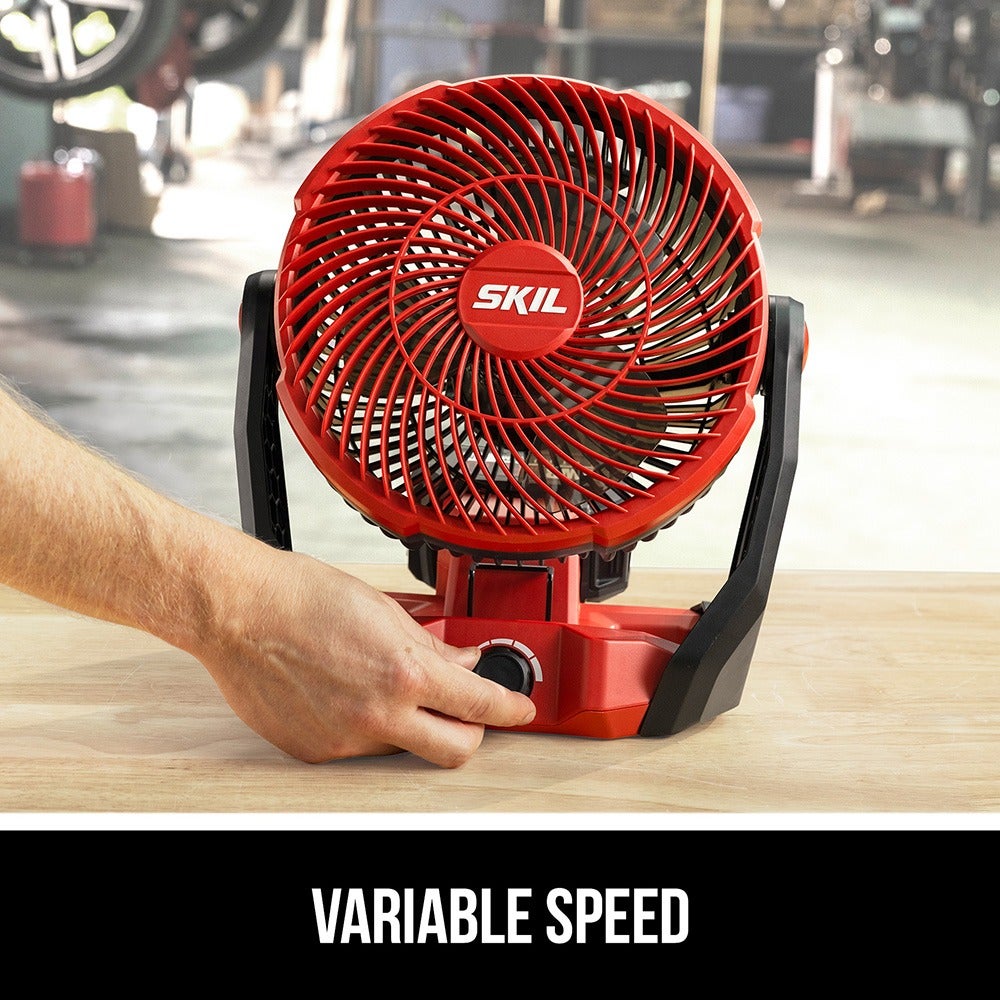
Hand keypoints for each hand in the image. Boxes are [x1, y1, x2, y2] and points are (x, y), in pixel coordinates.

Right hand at [192, 542, 536, 766]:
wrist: (239, 611)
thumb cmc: (302, 597)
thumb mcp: (384, 609)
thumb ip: (432, 644)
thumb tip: (462, 660)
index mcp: (405, 672)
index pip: (481, 704)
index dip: (510, 708)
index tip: (520, 709)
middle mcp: (379, 714)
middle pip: (455, 750)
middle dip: (472, 734)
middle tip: (469, 713)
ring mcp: (346, 738)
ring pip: (401, 746)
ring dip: (408, 723)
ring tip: (379, 682)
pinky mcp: (316, 750)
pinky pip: (358, 747)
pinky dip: (364, 725)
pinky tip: (344, 692)